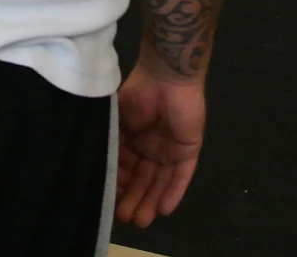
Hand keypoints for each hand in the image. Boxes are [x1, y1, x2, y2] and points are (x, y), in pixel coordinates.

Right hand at [115, 62, 205, 228]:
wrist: (166, 76)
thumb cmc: (137, 96)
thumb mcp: (117, 122)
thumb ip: (114, 145)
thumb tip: (108, 175)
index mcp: (132, 138)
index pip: (126, 169)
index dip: (120, 186)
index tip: (111, 202)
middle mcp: (151, 146)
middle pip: (144, 179)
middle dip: (136, 199)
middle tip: (127, 218)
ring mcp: (170, 148)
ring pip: (161, 180)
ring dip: (152, 200)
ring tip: (142, 220)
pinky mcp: (189, 149)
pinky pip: (182, 175)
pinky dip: (174, 192)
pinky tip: (165, 209)